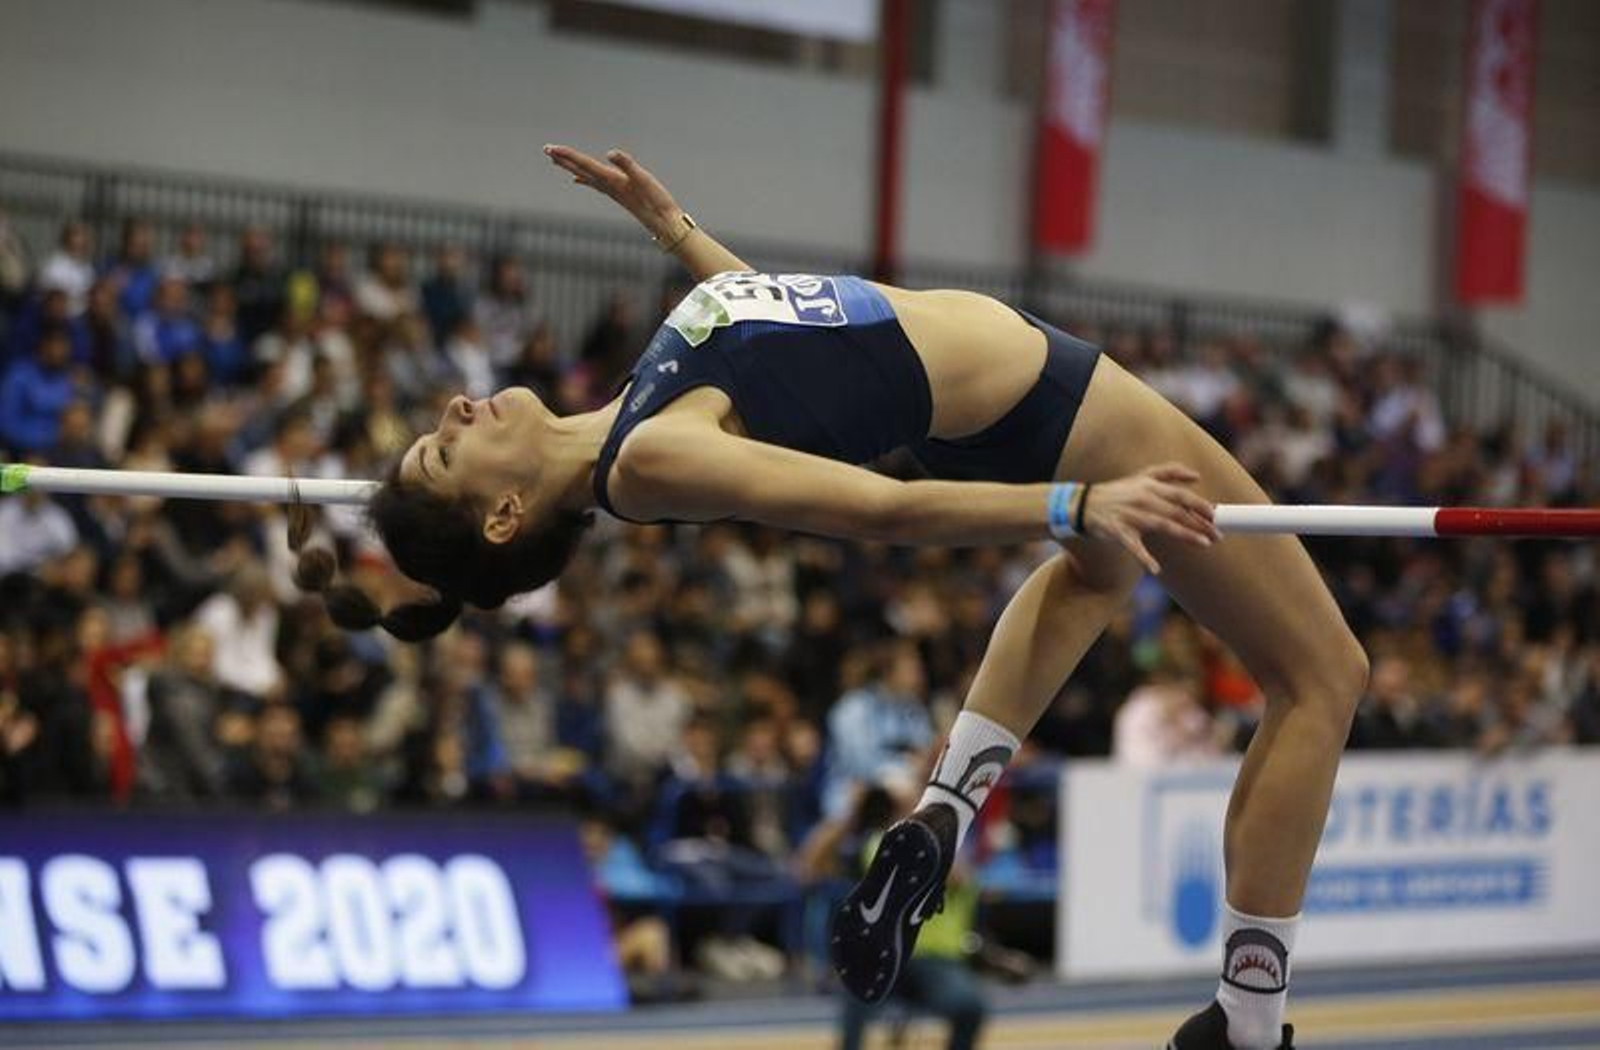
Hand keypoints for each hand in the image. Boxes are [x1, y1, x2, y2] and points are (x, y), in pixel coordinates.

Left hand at [544, 144, 683, 238]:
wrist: (664, 224)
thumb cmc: (657, 202)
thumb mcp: (644, 179)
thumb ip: (628, 165)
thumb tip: (611, 153)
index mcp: (611, 180)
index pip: (585, 164)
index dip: (568, 155)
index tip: (551, 148)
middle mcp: (608, 185)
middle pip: (580, 169)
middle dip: (563, 159)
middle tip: (546, 149)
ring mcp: (612, 190)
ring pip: (584, 175)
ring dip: (570, 166)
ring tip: (555, 159)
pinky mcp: (618, 193)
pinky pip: (594, 182)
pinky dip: (583, 177)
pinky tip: (577, 178)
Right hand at [1079, 463, 1219, 574]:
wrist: (1085, 504)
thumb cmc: (1119, 492)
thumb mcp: (1142, 476)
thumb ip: (1170, 472)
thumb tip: (1197, 476)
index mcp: (1150, 486)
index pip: (1181, 495)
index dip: (1200, 505)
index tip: (1216, 515)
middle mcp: (1143, 499)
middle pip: (1177, 512)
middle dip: (1200, 523)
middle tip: (1218, 535)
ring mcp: (1131, 516)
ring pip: (1163, 526)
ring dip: (1185, 535)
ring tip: (1204, 544)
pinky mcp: (1119, 532)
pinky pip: (1133, 546)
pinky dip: (1144, 558)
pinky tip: (1155, 569)